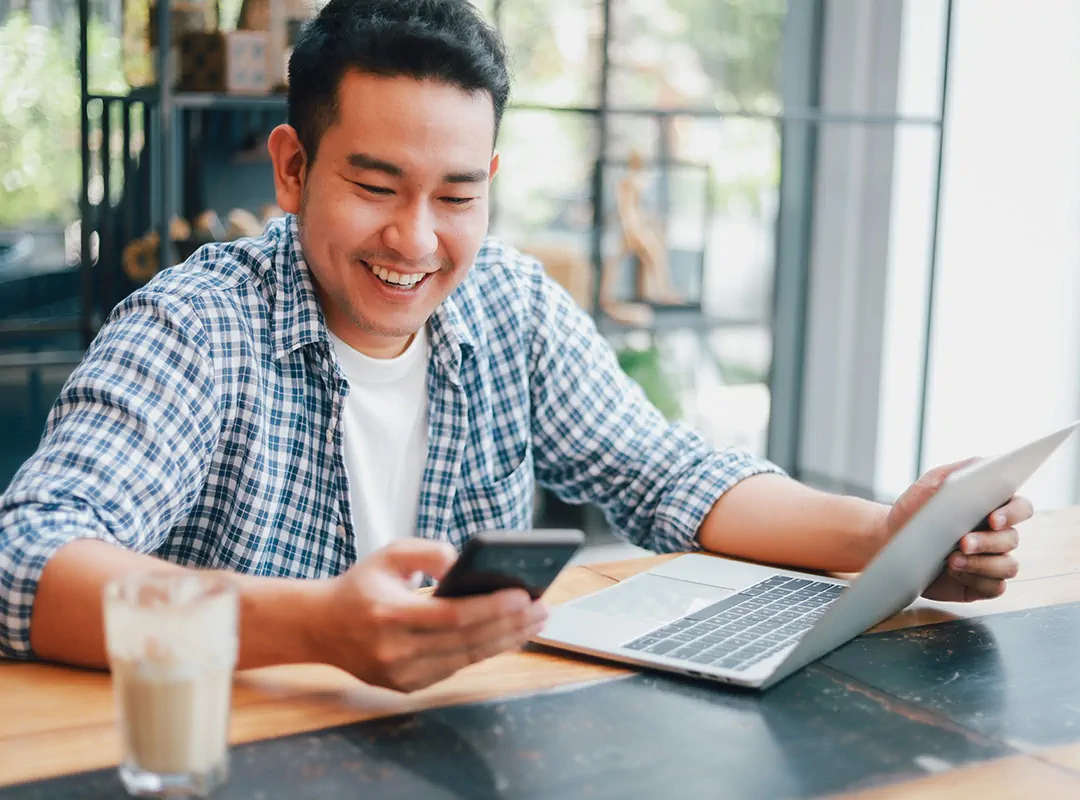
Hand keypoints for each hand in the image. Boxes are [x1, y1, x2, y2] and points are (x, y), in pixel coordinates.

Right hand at [311, 539, 547, 691]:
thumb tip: (464, 563)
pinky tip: (509, 636)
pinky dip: (484, 651)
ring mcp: (400, 674)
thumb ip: (427, 551)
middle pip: (466, 641)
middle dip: (510, 624)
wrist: (319, 628)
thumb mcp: (388, 554)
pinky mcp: (407, 686)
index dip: (491, 607)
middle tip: (543, 608)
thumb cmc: (360, 586)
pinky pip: (455, 668)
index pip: (451, 615)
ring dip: (506, 640)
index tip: (523, 595)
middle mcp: (394, 650)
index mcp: (388, 614)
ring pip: (466, 659)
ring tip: (535, 622)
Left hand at [882, 459, 1033, 601]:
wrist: (890, 542)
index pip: (1021, 507)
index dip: (1014, 513)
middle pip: (1012, 539)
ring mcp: (991, 560)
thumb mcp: (930, 485)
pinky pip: (995, 587)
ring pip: (1008, 566)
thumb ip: (959, 471)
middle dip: (988, 542)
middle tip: (963, 542)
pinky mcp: (981, 583)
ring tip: (952, 559)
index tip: (994, 518)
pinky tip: (954, 572)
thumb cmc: (913, 511)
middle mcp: (997, 535)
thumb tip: (988, 462)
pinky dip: (977, 579)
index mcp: (992, 508)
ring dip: (982, 564)